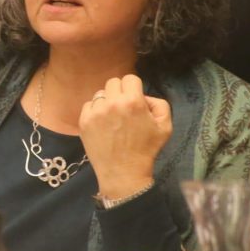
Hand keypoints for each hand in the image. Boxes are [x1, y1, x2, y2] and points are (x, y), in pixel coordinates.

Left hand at [78, 74, 171, 198]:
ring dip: (107, 101)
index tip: (135, 99)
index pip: (130, 78)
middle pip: (113, 82)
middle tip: (124, 108)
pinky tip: (102, 124)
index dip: (134, 88)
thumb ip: (159, 103)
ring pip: (100, 93)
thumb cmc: (146, 149)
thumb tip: (143, 96)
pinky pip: (89, 105)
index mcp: (133, 101)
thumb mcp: (165, 126)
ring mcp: (95, 112)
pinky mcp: (84, 121)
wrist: (123, 172)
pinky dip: (95, 111)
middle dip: (120, 92)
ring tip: (112, 117)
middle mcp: (112, 102)